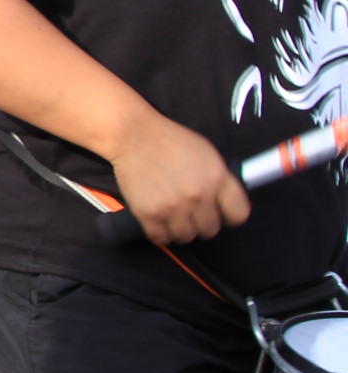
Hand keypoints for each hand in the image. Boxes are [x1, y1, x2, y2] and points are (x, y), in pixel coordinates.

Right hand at [111, 115, 248, 245]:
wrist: (133, 136)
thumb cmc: (169, 141)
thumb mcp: (206, 154)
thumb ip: (219, 179)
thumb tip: (223, 200)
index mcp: (217, 179)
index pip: (238, 214)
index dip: (228, 215)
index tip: (220, 213)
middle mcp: (199, 196)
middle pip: (210, 230)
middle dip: (201, 222)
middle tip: (190, 213)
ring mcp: (174, 206)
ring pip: (186, 237)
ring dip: (180, 229)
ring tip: (172, 217)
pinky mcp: (150, 213)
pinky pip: (160, 237)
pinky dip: (159, 233)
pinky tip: (158, 221)